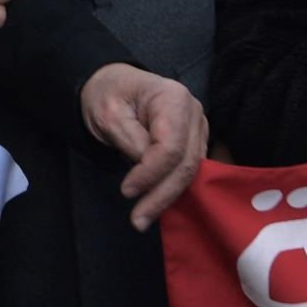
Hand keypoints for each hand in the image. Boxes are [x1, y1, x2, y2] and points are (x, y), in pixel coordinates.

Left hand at [79, 65, 207, 230]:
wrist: (113, 86)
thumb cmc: (108, 95)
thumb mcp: (109, 114)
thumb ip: (131, 141)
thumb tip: (148, 172)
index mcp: (173, 97)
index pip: (170, 146)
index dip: (151, 174)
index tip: (126, 191)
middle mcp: (193, 112)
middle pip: (186, 163)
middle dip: (161, 195)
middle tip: (137, 220)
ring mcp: (198, 128)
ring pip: (190, 172)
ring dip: (167, 197)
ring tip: (142, 217)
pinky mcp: (195, 142)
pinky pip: (188, 171)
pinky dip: (170, 189)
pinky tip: (154, 204)